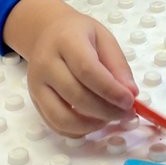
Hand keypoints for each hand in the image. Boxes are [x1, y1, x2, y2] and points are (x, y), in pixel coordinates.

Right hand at [2, 0, 137, 136]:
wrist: (48, 33)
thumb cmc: (79, 35)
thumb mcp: (104, 38)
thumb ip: (118, 65)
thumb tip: (130, 93)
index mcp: (66, 41)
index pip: (87, 70)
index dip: (110, 90)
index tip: (129, 101)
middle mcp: (46, 63)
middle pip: (76, 96)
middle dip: (107, 111)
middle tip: (126, 113)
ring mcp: (37, 85)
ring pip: (63, 118)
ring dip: (92, 125)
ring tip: (110, 118)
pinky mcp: (35, 101)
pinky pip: (56, 125)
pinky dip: (78, 131)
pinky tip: (94, 121)